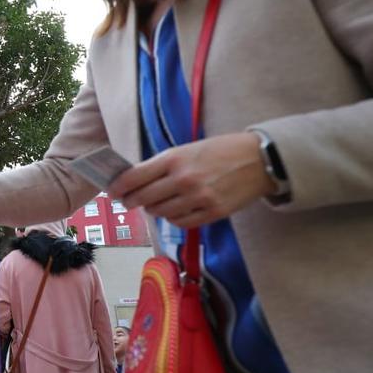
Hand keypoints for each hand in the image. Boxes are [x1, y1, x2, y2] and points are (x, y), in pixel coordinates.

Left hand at [107, 132, 274, 228]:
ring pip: (161, 212)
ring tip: (156, 203)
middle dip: (132, 201)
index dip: (118, 187)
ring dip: (154, 209)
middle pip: (143, 198)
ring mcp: (198, 198)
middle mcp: (183, 179)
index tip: (112, 191)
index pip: (134, 177)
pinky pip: (180, 222)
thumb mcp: (187, 149)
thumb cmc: (220, 151)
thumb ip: (163, 165)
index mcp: (174, 159)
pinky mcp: (212, 212)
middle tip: (129, 201)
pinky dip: (173, 218)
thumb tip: (135, 180)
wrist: (259, 159)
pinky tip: (174, 211)